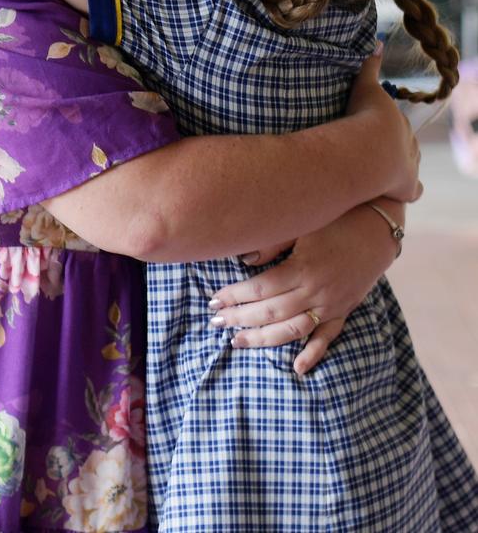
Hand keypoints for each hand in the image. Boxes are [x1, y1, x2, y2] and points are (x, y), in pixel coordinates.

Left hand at [208, 202, 402, 372]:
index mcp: (302, 268)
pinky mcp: (343, 311)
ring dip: (263, 339)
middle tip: (215, 322)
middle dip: (239, 318)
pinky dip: (313, 354)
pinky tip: (296, 368)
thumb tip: (245, 260)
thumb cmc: (336, 221)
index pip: (259, 288)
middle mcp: (315, 290)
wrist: (377, 229)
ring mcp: (330, 304)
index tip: (213, 301)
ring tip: (237, 342)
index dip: (234, 296)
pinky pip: (327, 337)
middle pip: (270, 311)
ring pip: (292, 330)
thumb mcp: (303, 224)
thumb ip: (274, 243)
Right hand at [346, 46, 421, 202]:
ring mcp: (409, 167)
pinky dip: (410, 191)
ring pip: (411, 164)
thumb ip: (369, 67)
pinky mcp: (407, 188)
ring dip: (401, 166)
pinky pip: (414, 191)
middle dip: (397, 145)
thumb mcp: (365, 89)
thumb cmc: (364, 119)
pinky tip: (402, 193)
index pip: (398, 123)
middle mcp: (409, 144)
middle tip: (379, 148)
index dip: (389, 126)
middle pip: (407, 143)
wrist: (368, 151)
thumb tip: (378, 42)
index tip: (378, 128)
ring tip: (388, 170)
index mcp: (399, 122)